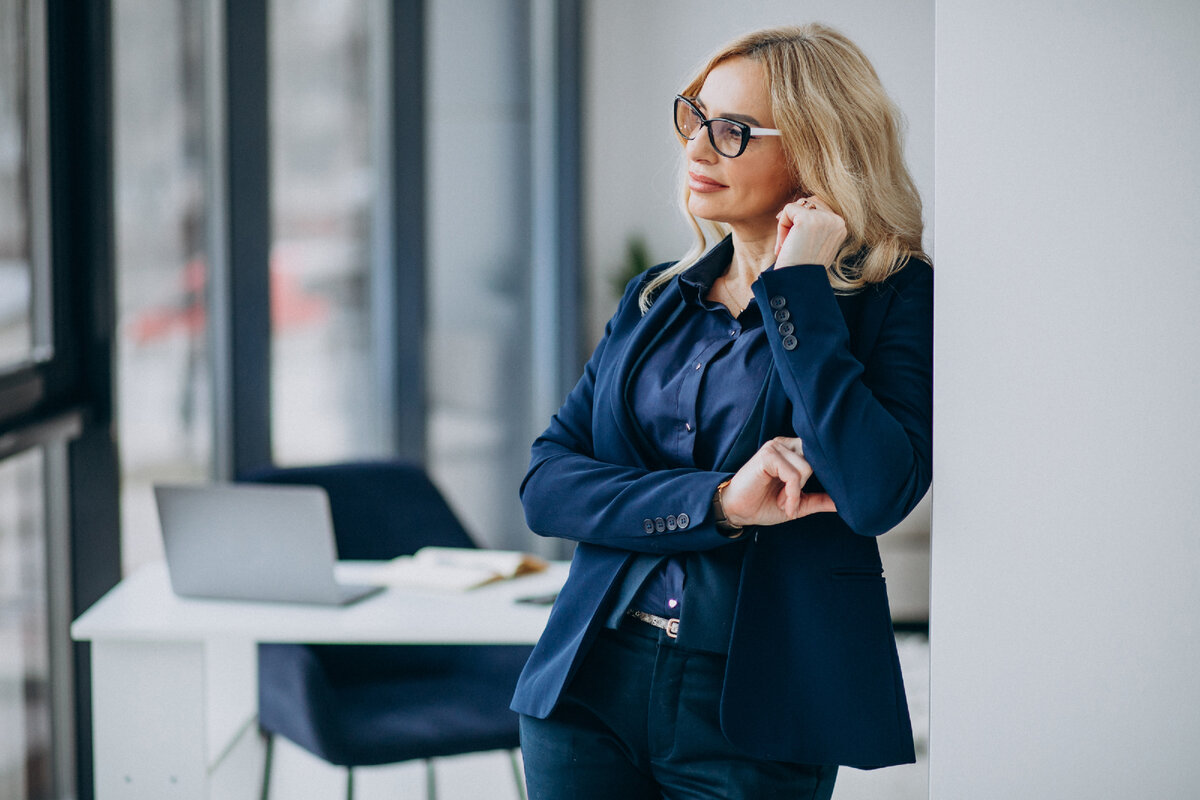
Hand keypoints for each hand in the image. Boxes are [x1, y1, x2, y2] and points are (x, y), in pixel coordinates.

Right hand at [720, 437, 835, 527]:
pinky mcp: (767, 455)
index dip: (819, 477)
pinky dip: (791, 494)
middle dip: (805, 488)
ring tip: (782, 501)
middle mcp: (785, 444)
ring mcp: (775, 447)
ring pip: (806, 469)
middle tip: (789, 502)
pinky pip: (793, 475)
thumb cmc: (764, 505)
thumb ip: (820, 499)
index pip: (820, 456)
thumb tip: (845, 502)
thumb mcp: (799, 504)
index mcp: (793, 450)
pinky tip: (781, 501)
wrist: (738, 511)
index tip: (802, 498)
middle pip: (816, 461)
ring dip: (796, 493)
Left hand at [774, 196, 847, 267]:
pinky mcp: (808, 219)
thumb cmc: (803, 266)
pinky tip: (784, 245)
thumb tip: (802, 202)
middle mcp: (837, 220)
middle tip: (789, 244)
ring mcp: (824, 218)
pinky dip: (781, 227)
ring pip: (797, 206)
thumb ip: (816, 224)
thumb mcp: (817, 243)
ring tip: (788, 245)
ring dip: (787, 225)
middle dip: (793, 220)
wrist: (797, 282)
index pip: (818, 206)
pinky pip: (788, 210)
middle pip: (808, 202)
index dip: (801, 219)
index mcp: (841, 226)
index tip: (794, 239)